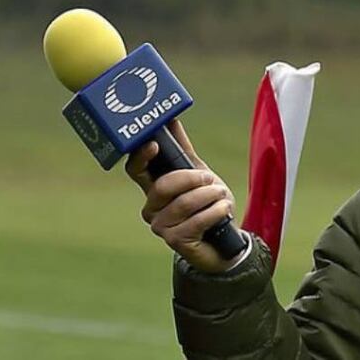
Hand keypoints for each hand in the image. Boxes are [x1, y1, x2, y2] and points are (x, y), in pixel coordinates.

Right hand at [125, 119, 242, 272]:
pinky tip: (224, 209)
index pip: (135, 169)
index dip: (141, 156)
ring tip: (221, 194)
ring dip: (208, 194)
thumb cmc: (208, 205)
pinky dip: (215, 210)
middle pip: (162, 186)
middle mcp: (151, 207)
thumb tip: (172, 119)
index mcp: (152, 188)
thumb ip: (183, 149)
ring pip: (182, 203)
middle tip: (209, 177)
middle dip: (191, 178)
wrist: (225, 241)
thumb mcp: (198, 173)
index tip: (154, 145)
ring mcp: (161, 226)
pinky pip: (196, 220)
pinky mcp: (175, 242)